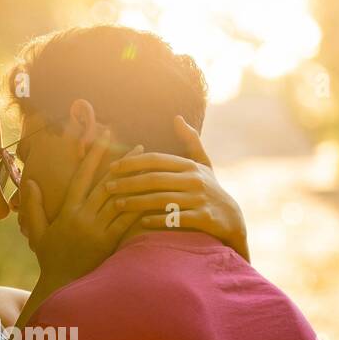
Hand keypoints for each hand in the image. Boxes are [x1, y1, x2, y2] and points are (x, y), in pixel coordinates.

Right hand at [19, 127, 142, 285]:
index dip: (95, 154)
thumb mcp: (38, 231)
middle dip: (125, 163)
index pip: (83, 175)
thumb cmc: (50, 259)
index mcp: (68, 210)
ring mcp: (97, 229)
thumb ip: (33, 206)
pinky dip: (141, 207)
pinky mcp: (109, 243)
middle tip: (141, 147)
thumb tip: (30, 181)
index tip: (106, 136)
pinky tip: (154, 197)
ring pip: (120, 199)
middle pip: (107, 183)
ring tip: (153, 169)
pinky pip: (127, 221)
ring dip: (137, 182)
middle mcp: (83, 216)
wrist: (61, 285)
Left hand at [102, 115, 249, 261]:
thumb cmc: (210, 189)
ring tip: (117, 205)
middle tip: (107, 186)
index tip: (112, 167)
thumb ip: (190, 141)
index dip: (132, 162)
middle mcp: (194, 180)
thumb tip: (177, 118)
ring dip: (137, 202)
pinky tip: (141, 222)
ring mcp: (199, 199)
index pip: (156, 160)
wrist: (231, 218)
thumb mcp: (203, 163)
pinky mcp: (203, 218)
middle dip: (128, 182)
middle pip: (154, 179)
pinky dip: (158, 220)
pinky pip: (176, 219)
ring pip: (162, 199)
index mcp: (189, 165)